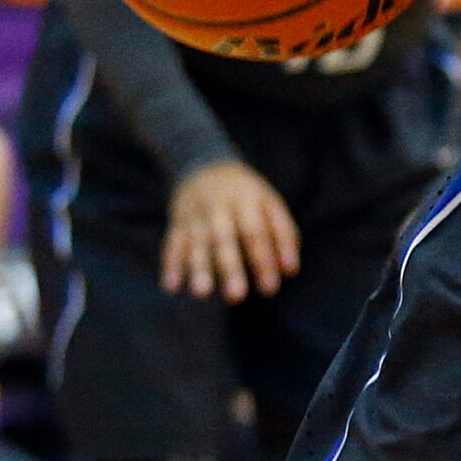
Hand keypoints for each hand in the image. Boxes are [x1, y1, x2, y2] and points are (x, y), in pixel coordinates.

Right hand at [163, 160, 301, 301]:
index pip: (256, 233)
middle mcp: (219, 207)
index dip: (264, 261)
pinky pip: (172, 244)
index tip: (270, 289)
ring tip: (203, 294)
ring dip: (198, 269)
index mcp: (247, 200)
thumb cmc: (247, 195)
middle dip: (230, 269)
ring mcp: (195, 214)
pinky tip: (171, 287)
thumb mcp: (270, 204)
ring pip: (196, 244)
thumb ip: (284, 234)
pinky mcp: (176, 222)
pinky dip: (170, 265)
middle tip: (237, 297)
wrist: (204, 164)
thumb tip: (290, 271)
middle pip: (224, 240)